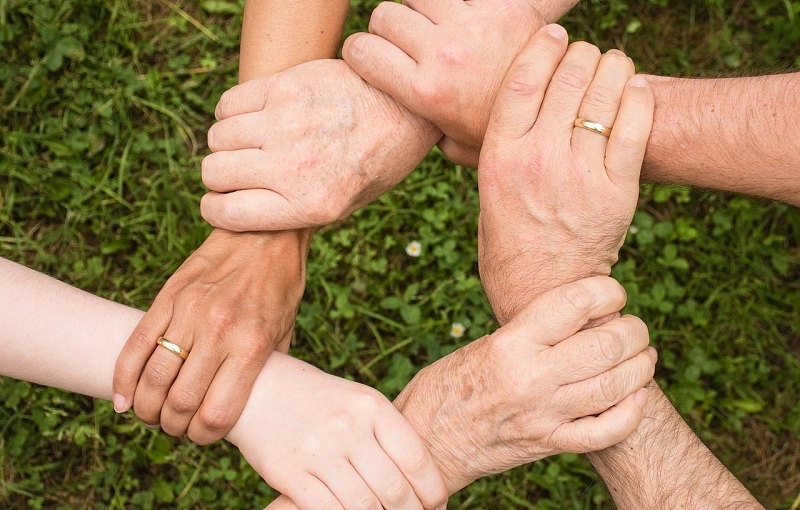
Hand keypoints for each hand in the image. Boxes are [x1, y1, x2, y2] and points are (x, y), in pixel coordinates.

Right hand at [112, 228, 308, 443]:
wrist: (264, 233)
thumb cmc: (280, 286)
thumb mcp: (285, 332)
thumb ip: (264, 369)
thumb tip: (246, 406)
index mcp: (251, 345)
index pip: (217, 413)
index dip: (204, 436)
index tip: (202, 436)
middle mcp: (218, 331)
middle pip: (180, 402)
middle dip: (173, 426)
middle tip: (176, 427)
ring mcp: (189, 312)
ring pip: (153, 378)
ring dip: (147, 408)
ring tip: (152, 414)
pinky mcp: (168, 297)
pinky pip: (136, 345)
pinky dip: (123, 378)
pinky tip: (124, 399)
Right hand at [200, 59, 440, 230]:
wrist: (406, 109)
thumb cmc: (376, 161)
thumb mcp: (346, 205)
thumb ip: (295, 211)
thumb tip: (242, 211)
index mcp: (310, 205)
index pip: (227, 213)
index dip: (215, 209)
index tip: (220, 202)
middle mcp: (294, 167)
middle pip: (215, 173)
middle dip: (220, 176)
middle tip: (240, 170)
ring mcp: (287, 124)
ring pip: (218, 137)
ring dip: (227, 143)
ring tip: (251, 142)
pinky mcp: (285, 87)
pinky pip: (229, 104)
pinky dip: (231, 112)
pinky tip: (254, 116)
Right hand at [226, 353, 447, 509]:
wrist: (256, 388)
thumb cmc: (317, 400)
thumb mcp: (356, 402)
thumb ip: (385, 434)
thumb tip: (420, 480)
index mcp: (371, 406)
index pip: (416, 459)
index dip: (433, 492)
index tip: (437, 506)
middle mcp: (348, 427)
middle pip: (394, 489)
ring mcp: (318, 450)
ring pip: (364, 506)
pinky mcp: (289, 473)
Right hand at [343, 0, 578, 166]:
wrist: (560, 113)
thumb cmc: (502, 135)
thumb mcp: (456, 144)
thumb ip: (424, 130)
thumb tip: (404, 126)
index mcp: (424, 91)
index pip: (361, 50)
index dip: (360, 51)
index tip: (371, 58)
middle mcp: (442, 54)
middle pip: (385, 15)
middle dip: (390, 29)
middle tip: (408, 44)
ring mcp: (470, 26)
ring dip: (420, 8)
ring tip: (436, 27)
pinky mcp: (498, 6)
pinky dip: (454, 2)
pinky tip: (463, 17)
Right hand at [396, 276, 653, 492]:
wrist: (426, 442)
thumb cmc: (447, 386)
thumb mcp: (482, 345)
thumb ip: (528, 333)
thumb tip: (578, 316)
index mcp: (510, 344)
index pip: (574, 304)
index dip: (606, 291)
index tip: (613, 292)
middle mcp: (530, 378)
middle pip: (606, 345)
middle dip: (634, 331)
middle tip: (635, 327)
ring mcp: (543, 415)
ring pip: (615, 386)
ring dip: (641, 367)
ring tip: (643, 355)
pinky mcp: (549, 444)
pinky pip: (606, 431)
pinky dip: (631, 413)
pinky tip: (636, 397)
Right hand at [476, 25, 653, 323]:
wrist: (542, 291)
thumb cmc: (508, 241)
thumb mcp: (486, 190)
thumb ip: (491, 148)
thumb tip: (492, 108)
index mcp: (499, 156)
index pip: (522, 79)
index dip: (542, 46)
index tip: (554, 34)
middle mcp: (538, 159)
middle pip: (567, 78)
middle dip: (581, 54)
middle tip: (587, 54)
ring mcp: (579, 175)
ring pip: (604, 95)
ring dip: (613, 68)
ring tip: (614, 65)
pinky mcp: (616, 191)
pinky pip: (635, 126)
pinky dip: (638, 98)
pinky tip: (635, 89)